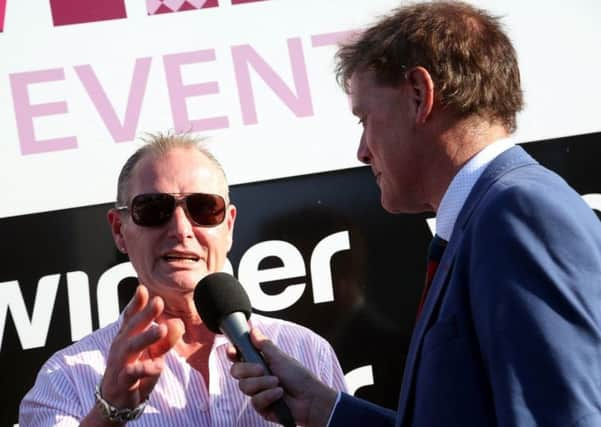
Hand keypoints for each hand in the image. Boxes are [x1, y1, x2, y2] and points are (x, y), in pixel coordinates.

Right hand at [100, 285, 183, 408]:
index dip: (136, 303)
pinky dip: (146, 368)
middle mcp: (121, 347)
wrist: (117, 402)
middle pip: (132, 328)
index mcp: (127, 337)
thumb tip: (178, 323)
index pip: (130, 318)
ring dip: (146, 337)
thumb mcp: (153, 354)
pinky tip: (159, 365)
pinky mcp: (122, 381)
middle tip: (158, 301)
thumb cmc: (135, 373)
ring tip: (161, 329)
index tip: (143, 289)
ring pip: (131, 347)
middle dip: (145, 314)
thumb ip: (165, 340)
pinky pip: (133, 373)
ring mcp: (120, 363)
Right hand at [228, 328, 337, 426]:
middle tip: (262, 369)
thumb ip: (264, 345)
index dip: (233, 353)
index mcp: (259, 363)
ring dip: (262, 383)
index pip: (239, 358)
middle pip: (236, 372)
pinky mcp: (261, 407)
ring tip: (277, 383)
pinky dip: (268, 395)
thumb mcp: (281, 358)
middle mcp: (256, 378)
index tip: (233, 351)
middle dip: (248, 369)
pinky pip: (255, 401)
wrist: (309, 398)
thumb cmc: (298, 377)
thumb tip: (253, 330)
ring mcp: (258, 392)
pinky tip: (279, 394)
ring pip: (244, 386)